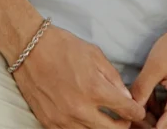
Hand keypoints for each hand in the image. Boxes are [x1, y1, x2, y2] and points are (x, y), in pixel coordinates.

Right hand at [13, 24, 147, 127]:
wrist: (28, 47)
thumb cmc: (62, 45)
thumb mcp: (93, 53)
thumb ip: (113, 77)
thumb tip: (125, 97)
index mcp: (94, 88)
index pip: (126, 110)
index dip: (136, 111)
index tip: (137, 111)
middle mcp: (80, 108)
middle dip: (123, 125)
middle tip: (124, 118)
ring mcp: (63, 119)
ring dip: (102, 128)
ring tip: (105, 120)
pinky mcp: (49, 123)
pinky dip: (82, 128)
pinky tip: (84, 119)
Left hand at [127, 21, 166, 127]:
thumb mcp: (156, 64)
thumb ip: (142, 88)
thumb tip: (130, 107)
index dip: (143, 126)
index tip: (129, 117)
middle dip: (145, 122)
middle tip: (130, 106)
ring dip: (152, 116)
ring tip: (140, 96)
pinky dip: (160, 110)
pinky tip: (150, 95)